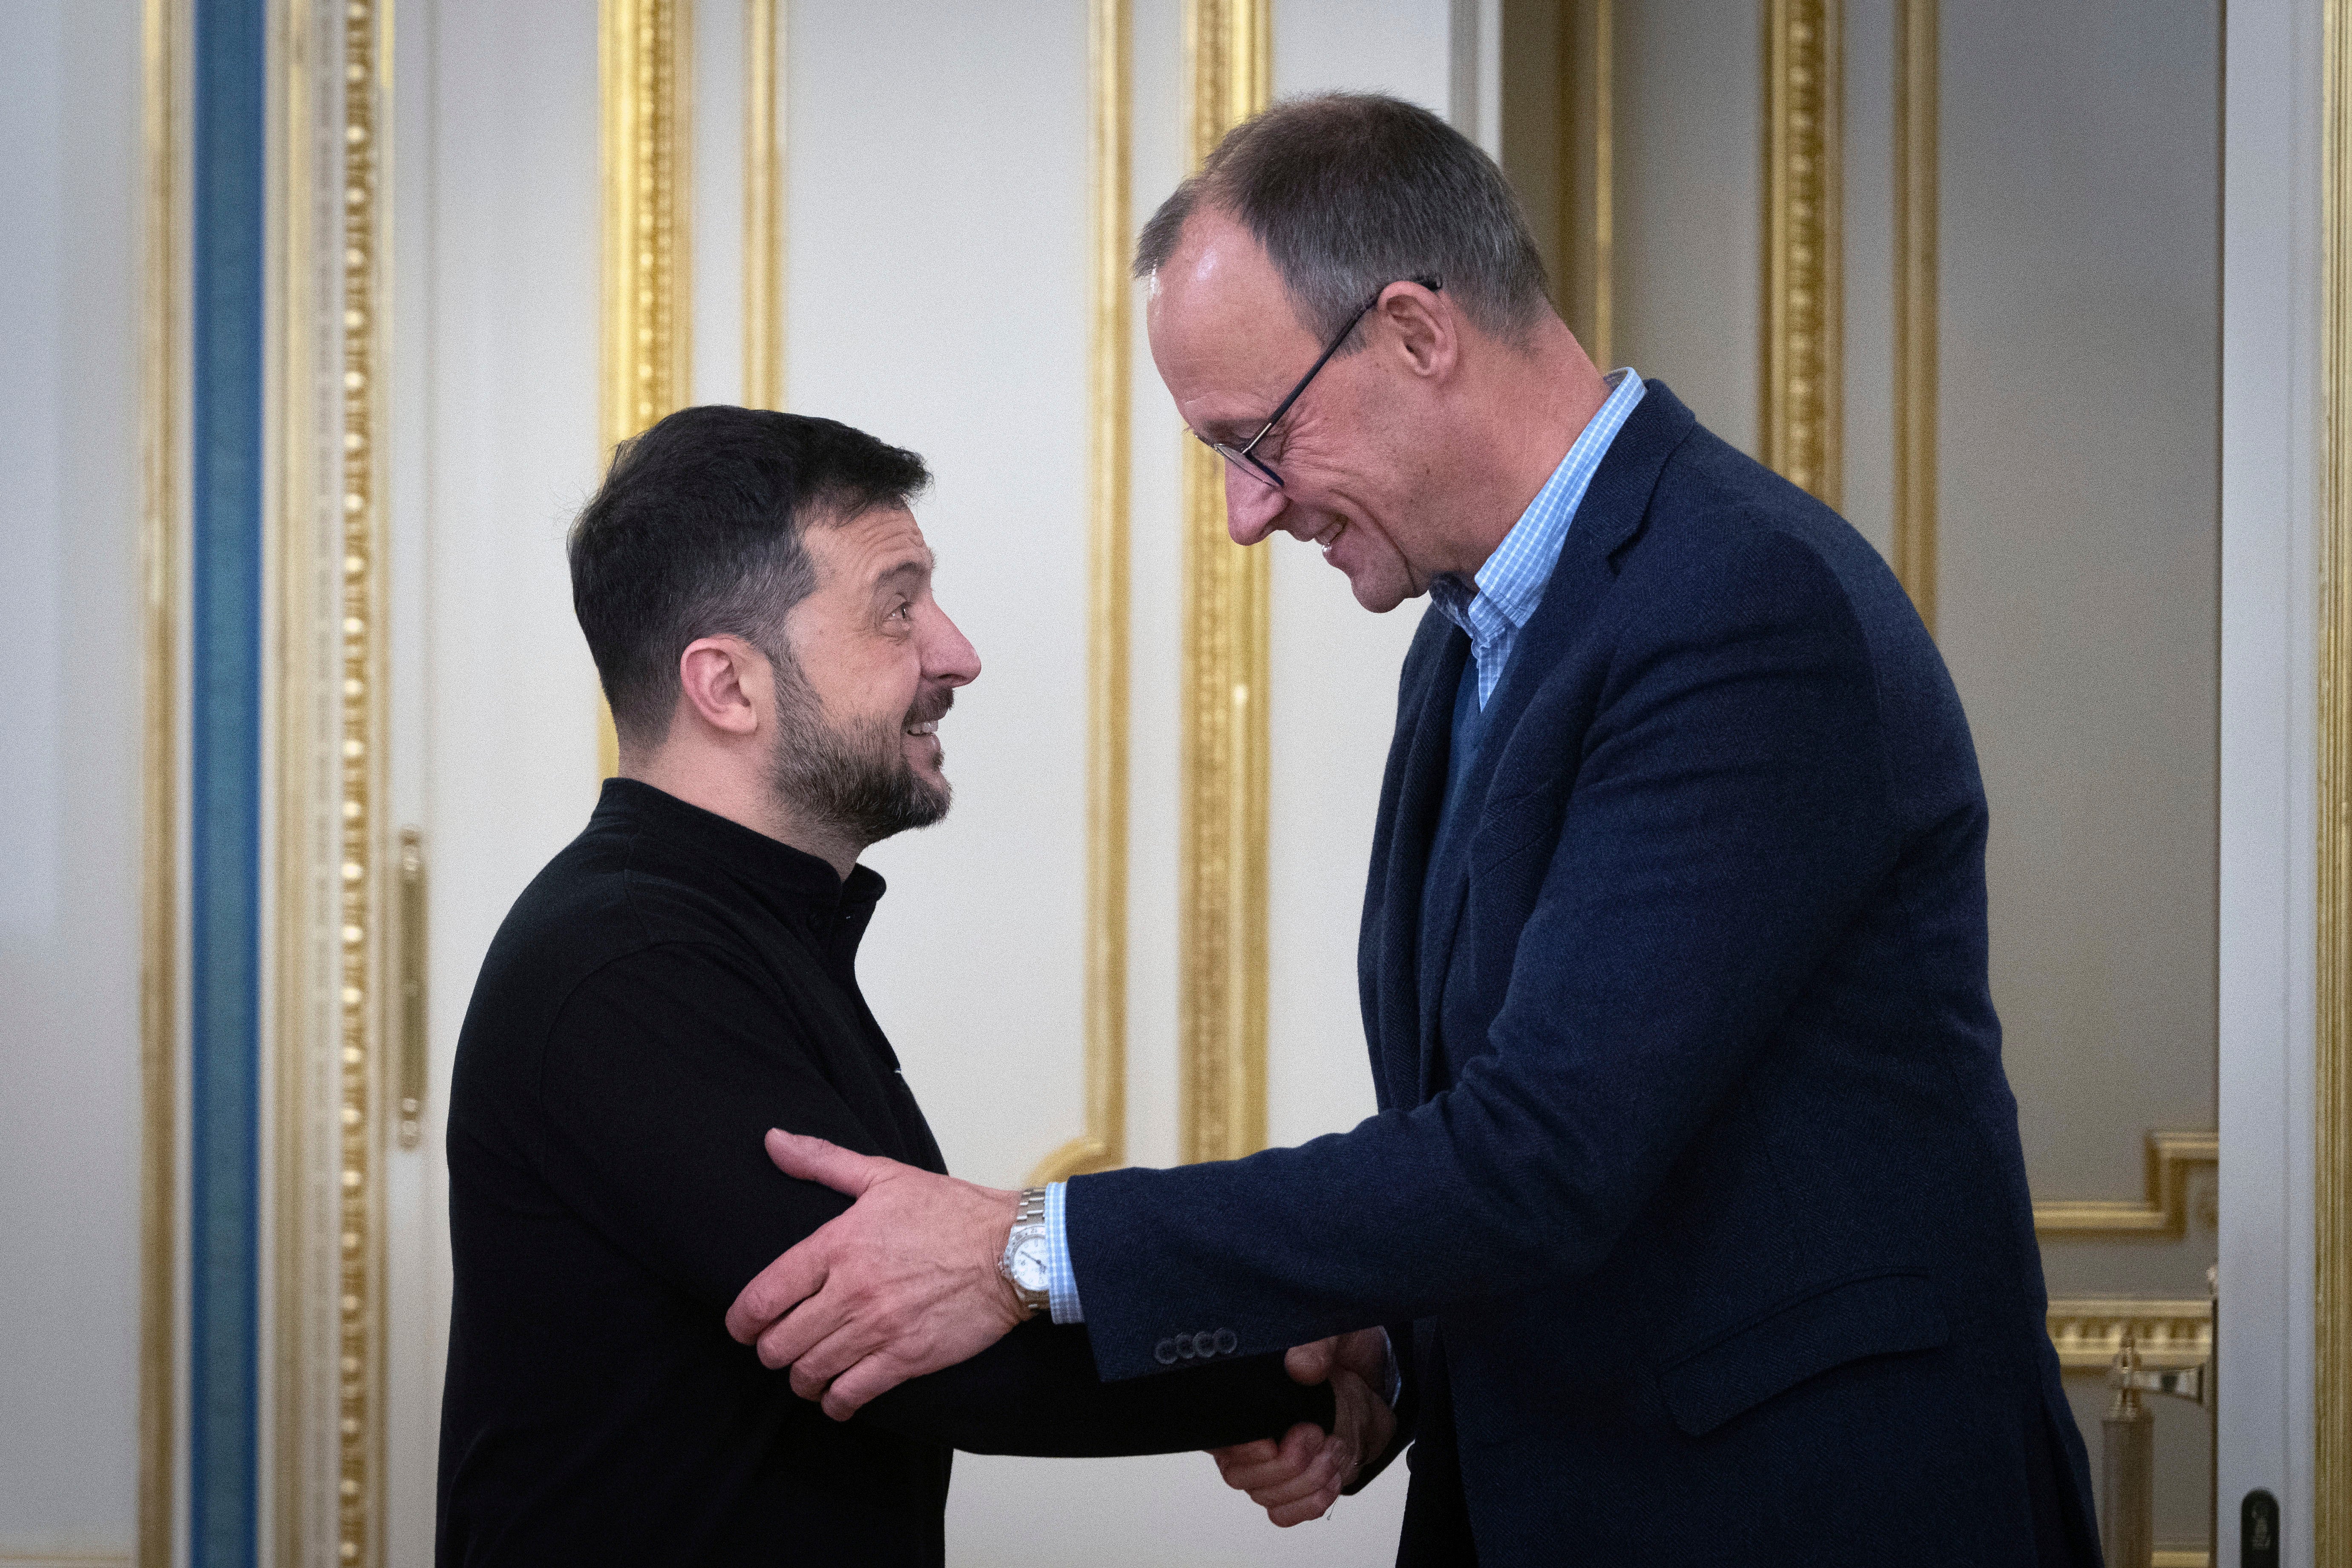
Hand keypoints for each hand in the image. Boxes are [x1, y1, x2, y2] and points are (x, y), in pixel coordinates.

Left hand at [723, 1129, 1025, 1418]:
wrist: (1012, 1250)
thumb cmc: (950, 1211)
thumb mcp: (884, 1175)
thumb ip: (822, 1161)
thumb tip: (773, 1141)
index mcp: (838, 1245)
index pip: (764, 1296)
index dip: (741, 1321)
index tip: (742, 1327)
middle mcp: (852, 1291)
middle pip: (780, 1343)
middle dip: (770, 1352)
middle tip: (778, 1349)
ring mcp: (879, 1328)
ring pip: (810, 1372)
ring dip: (801, 1378)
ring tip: (806, 1373)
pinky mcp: (907, 1359)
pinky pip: (851, 1394)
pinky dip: (836, 1403)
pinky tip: (837, 1397)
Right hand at [1208, 1329, 1394, 1525]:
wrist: (1369, 1376)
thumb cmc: (1339, 1352)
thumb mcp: (1334, 1334)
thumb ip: (1318, 1344)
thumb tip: (1301, 1367)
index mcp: (1239, 1397)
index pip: (1216, 1435)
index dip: (1241, 1446)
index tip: (1273, 1439)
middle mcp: (1244, 1436)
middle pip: (1238, 1475)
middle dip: (1283, 1463)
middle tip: (1315, 1434)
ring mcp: (1267, 1466)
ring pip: (1264, 1497)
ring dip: (1304, 1482)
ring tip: (1333, 1452)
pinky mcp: (1292, 1485)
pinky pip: (1283, 1513)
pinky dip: (1308, 1503)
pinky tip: (1331, 1479)